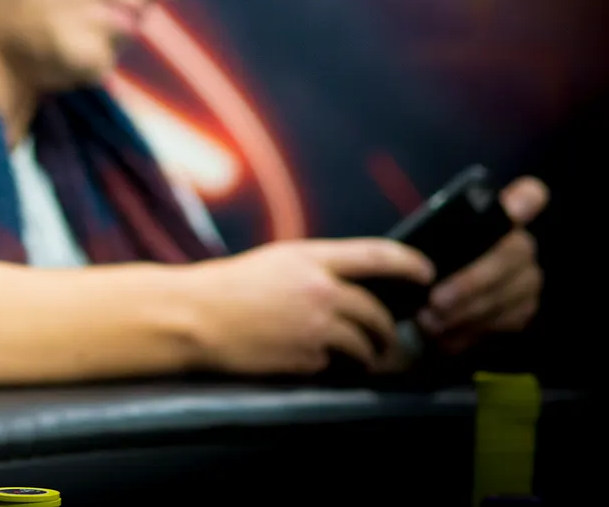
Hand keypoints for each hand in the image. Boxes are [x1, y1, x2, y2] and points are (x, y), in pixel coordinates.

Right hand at [185, 238, 434, 375]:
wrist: (193, 317)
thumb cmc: (225, 288)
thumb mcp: (273, 263)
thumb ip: (312, 271)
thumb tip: (349, 289)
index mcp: (309, 258)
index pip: (378, 255)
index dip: (410, 264)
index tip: (427, 273)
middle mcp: (319, 290)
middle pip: (376, 312)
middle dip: (388, 329)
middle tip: (390, 338)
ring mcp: (315, 326)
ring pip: (364, 344)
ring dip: (368, 354)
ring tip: (361, 359)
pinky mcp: (306, 357)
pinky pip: (334, 364)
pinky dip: (331, 365)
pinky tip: (311, 361)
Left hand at [417, 177, 546, 354]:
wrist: (428, 306)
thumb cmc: (424, 266)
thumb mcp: (421, 246)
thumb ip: (429, 236)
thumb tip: (416, 244)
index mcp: (497, 219)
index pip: (528, 197)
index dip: (525, 200)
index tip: (512, 208)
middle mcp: (521, 246)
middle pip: (510, 257)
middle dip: (470, 283)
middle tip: (435, 302)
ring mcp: (528, 279)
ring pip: (507, 296)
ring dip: (466, 314)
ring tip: (430, 323)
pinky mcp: (524, 310)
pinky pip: (505, 324)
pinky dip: (471, 333)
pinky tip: (446, 338)